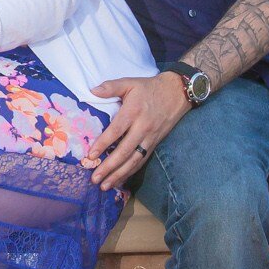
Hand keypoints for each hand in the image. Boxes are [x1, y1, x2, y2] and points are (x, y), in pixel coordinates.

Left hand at [85, 72, 190, 190]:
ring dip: (119, 175)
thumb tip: (92, 91)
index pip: (116, 131)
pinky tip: (120, 180)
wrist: (177, 93)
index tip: (91, 156)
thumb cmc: (149, 88)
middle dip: (109, 167)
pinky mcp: (155, 144)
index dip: (103, 144)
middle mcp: (142, 128)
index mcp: (133, 112)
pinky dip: (131, 172)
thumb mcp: (130, 82)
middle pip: (125, 151)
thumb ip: (111, 87)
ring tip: (105, 186)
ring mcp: (150, 138)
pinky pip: (142, 161)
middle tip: (95, 178)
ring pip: (134, 160)